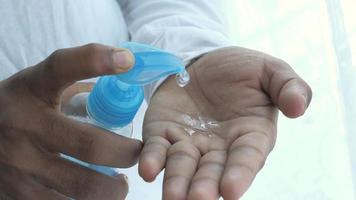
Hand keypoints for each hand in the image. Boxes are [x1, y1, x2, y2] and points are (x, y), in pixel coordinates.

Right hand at [0, 44, 141, 199]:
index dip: (95, 60)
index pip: (61, 67)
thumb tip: (123, 72)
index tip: (127, 60)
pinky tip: (94, 194)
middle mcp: (23, 126)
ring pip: (84, 187)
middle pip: (90, 144)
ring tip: (118, 183)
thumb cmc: (21, 108)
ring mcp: (18, 165)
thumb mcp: (38, 85)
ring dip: (113, 188)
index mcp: (30, 90)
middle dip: (126, 153)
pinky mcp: (16, 196)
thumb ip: (77, 78)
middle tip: (137, 153)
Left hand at [139, 47, 311, 199]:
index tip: (230, 190)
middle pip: (212, 171)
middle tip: (197, 199)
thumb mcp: (269, 70)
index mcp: (249, 135)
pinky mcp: (164, 134)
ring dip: (177, 182)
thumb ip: (287, 86)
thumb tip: (299, 107)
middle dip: (204, 186)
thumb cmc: (240, 69)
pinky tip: (148, 170)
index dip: (239, 174)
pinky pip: (157, 149)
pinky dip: (153, 160)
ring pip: (183, 167)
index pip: (247, 158)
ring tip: (172, 196)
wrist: (203, 61)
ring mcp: (189, 143)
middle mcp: (219, 147)